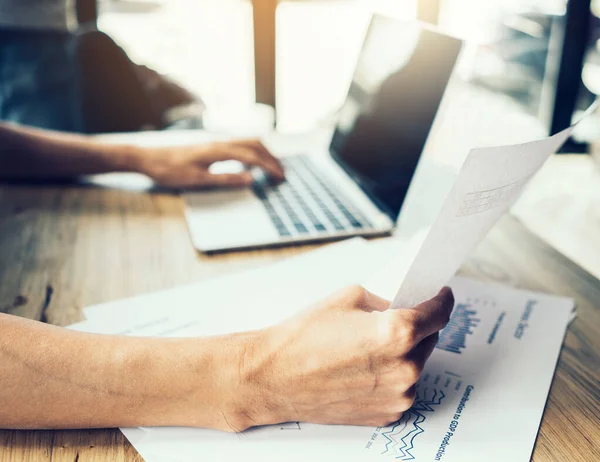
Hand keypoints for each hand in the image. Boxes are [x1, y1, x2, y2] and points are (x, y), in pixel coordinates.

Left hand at [137, 139, 284, 187]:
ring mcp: (215, 142)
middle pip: (254, 144)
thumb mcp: (198, 180)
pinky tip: (251, 163)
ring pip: (247, 142)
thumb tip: (251, 180)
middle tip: (282, 172)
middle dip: (271, 157)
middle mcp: (219, 143)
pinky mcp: (211, 146)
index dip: (268, 167)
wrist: (148, 159)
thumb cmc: (170, 170)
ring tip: (272, 166)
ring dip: (263, 152)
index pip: (251, 157)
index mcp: (218, 151)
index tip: (281, 177)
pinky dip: (252, 151)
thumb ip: (226, 179)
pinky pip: (238, 144)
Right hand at [227, 286, 453, 430]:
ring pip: (415, 365)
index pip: (439, 313)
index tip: (442, 296)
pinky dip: (391, 375)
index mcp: (398, 333)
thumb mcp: (349, 297)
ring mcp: (397, 396)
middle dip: (417, 326)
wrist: (275, 376)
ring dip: (404, 353)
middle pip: (430, 339)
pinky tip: (364, 367)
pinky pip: (401, 388)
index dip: (443, 300)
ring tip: (371, 346)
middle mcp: (404, 368)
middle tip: (394, 318)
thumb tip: (404, 307)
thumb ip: (386, 301)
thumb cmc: (304, 336)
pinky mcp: (386, 414)